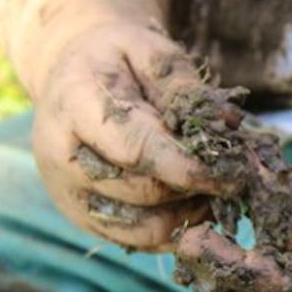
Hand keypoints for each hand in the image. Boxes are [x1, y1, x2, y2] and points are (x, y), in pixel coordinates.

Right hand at [32, 22, 228, 249]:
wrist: (70, 75)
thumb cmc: (117, 59)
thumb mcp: (148, 49)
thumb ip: (182, 86)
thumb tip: (228, 123)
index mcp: (75, 107)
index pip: (135, 149)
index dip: (187, 166)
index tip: (232, 173)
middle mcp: (60, 157)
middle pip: (142, 192)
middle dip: (194, 188)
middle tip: (231, 176)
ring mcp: (68, 193)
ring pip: (143, 227)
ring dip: (189, 215)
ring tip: (212, 189)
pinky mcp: (83, 217)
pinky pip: (138, 241)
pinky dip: (176, 230)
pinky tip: (195, 205)